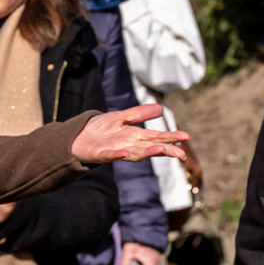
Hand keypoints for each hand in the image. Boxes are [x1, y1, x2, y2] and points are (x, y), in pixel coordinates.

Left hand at [71, 104, 188, 163]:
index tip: (185, 137)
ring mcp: (116, 151)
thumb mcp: (122, 117)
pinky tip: (124, 153)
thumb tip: (161, 109)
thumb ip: (139, 114)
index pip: (156, 137)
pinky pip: (110, 155)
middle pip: (150, 148)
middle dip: (165, 150)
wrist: (77, 136)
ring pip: (135, 154)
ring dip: (147, 152)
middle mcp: (129, 145)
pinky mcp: (100, 154)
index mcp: (135, 136)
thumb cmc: (100, 129)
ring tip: (160, 150)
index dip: (170, 138)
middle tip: (181, 154)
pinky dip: (117, 155)